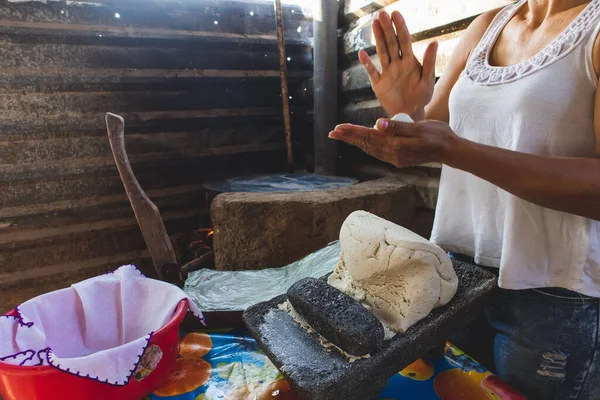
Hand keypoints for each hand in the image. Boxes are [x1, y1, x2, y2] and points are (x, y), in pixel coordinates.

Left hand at [329, 119, 461, 167]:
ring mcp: (395, 159)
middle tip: (332, 132)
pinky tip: (362, 142)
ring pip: (370, 149)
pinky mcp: (399, 159)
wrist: (450, 150)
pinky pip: (378, 152)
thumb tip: (377, 124)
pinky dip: (367, 146)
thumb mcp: (419, 128)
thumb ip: (398, 127)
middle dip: (349, 137)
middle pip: (366, 144)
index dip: (352, 132)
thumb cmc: (438, 135)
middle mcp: (393, 155)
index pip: (368, 137)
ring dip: (356, 142)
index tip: (338, 128)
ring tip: (342, 136)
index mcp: (396, 146)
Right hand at [360, 11, 437, 116]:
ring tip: (374, 24)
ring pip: (381, 52)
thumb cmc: (421, 96)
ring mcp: (387, 72)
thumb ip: (430, 61)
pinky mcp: (378, 84)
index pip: (404, 40)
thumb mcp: (428, 80)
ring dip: (377, 39)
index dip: (400, 27)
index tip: (395, 14)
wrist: (411, 113)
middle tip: (382, 14)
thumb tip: (434, 41)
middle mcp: (397, 63)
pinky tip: (362, 53)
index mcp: (410, 61)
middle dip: (386, 29)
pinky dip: (366, 63)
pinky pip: (371, 72)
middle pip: (391, 43)